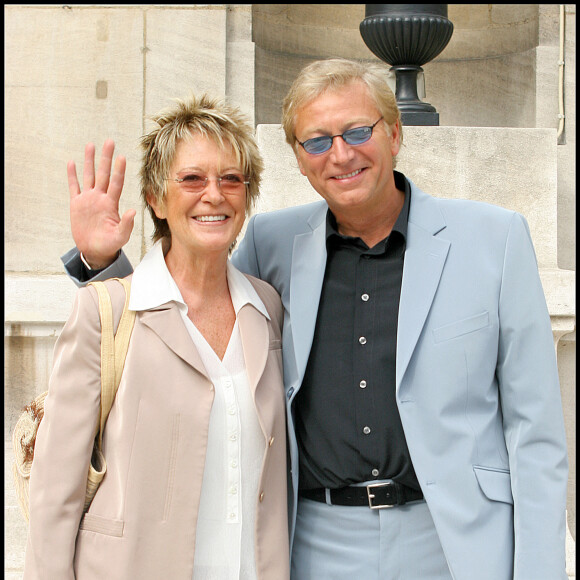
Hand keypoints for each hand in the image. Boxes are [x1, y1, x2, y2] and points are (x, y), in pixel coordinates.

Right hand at [68, 140, 135, 268]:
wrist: (95, 250)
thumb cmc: (110, 244)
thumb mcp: (120, 236)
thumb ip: (126, 224)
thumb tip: (133, 211)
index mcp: (111, 204)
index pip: (116, 183)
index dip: (119, 170)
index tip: (122, 157)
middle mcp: (101, 198)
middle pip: (103, 174)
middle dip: (106, 158)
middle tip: (110, 141)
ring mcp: (89, 200)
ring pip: (89, 176)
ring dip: (89, 161)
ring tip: (91, 145)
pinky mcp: (77, 204)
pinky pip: (74, 187)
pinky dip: (72, 175)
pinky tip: (72, 162)